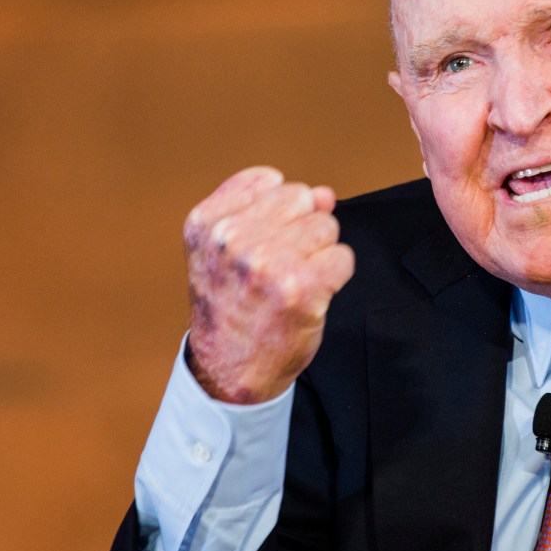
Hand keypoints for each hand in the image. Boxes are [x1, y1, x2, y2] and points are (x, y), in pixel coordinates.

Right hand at [182, 166, 354, 403]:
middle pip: (302, 199)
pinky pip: (343, 257)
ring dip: (318, 254)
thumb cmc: (230, 308)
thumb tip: (324, 194)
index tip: (261, 242)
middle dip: (301, 229)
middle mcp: (232, 239)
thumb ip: (267, 209)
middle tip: (279, 266)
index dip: (277, 212)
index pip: (269, 181)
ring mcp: (267, 263)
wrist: (229, 369)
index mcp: (207, 223)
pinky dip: (335, 276)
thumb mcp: (222, 249)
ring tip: (292, 281)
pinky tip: (311, 295)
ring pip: (326, 226)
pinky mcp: (301, 288)